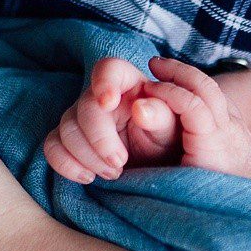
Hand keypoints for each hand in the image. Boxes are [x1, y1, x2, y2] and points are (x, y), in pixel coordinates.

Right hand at [44, 57, 250, 182]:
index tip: (110, 102)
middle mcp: (108, 104)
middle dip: (98, 136)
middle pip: (83, 105)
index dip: (105, 82)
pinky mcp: (77, 149)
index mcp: (135, 89)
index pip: (110, 69)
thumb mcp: (191, 132)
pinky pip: (53, 146)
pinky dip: (65, 162)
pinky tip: (88, 178)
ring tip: (116, 173)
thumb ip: (167, 116)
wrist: (191, 181)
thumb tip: (141, 106)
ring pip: (65, 127)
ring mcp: (88, 126)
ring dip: (87, 153)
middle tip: (121, 163)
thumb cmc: (196, 148)